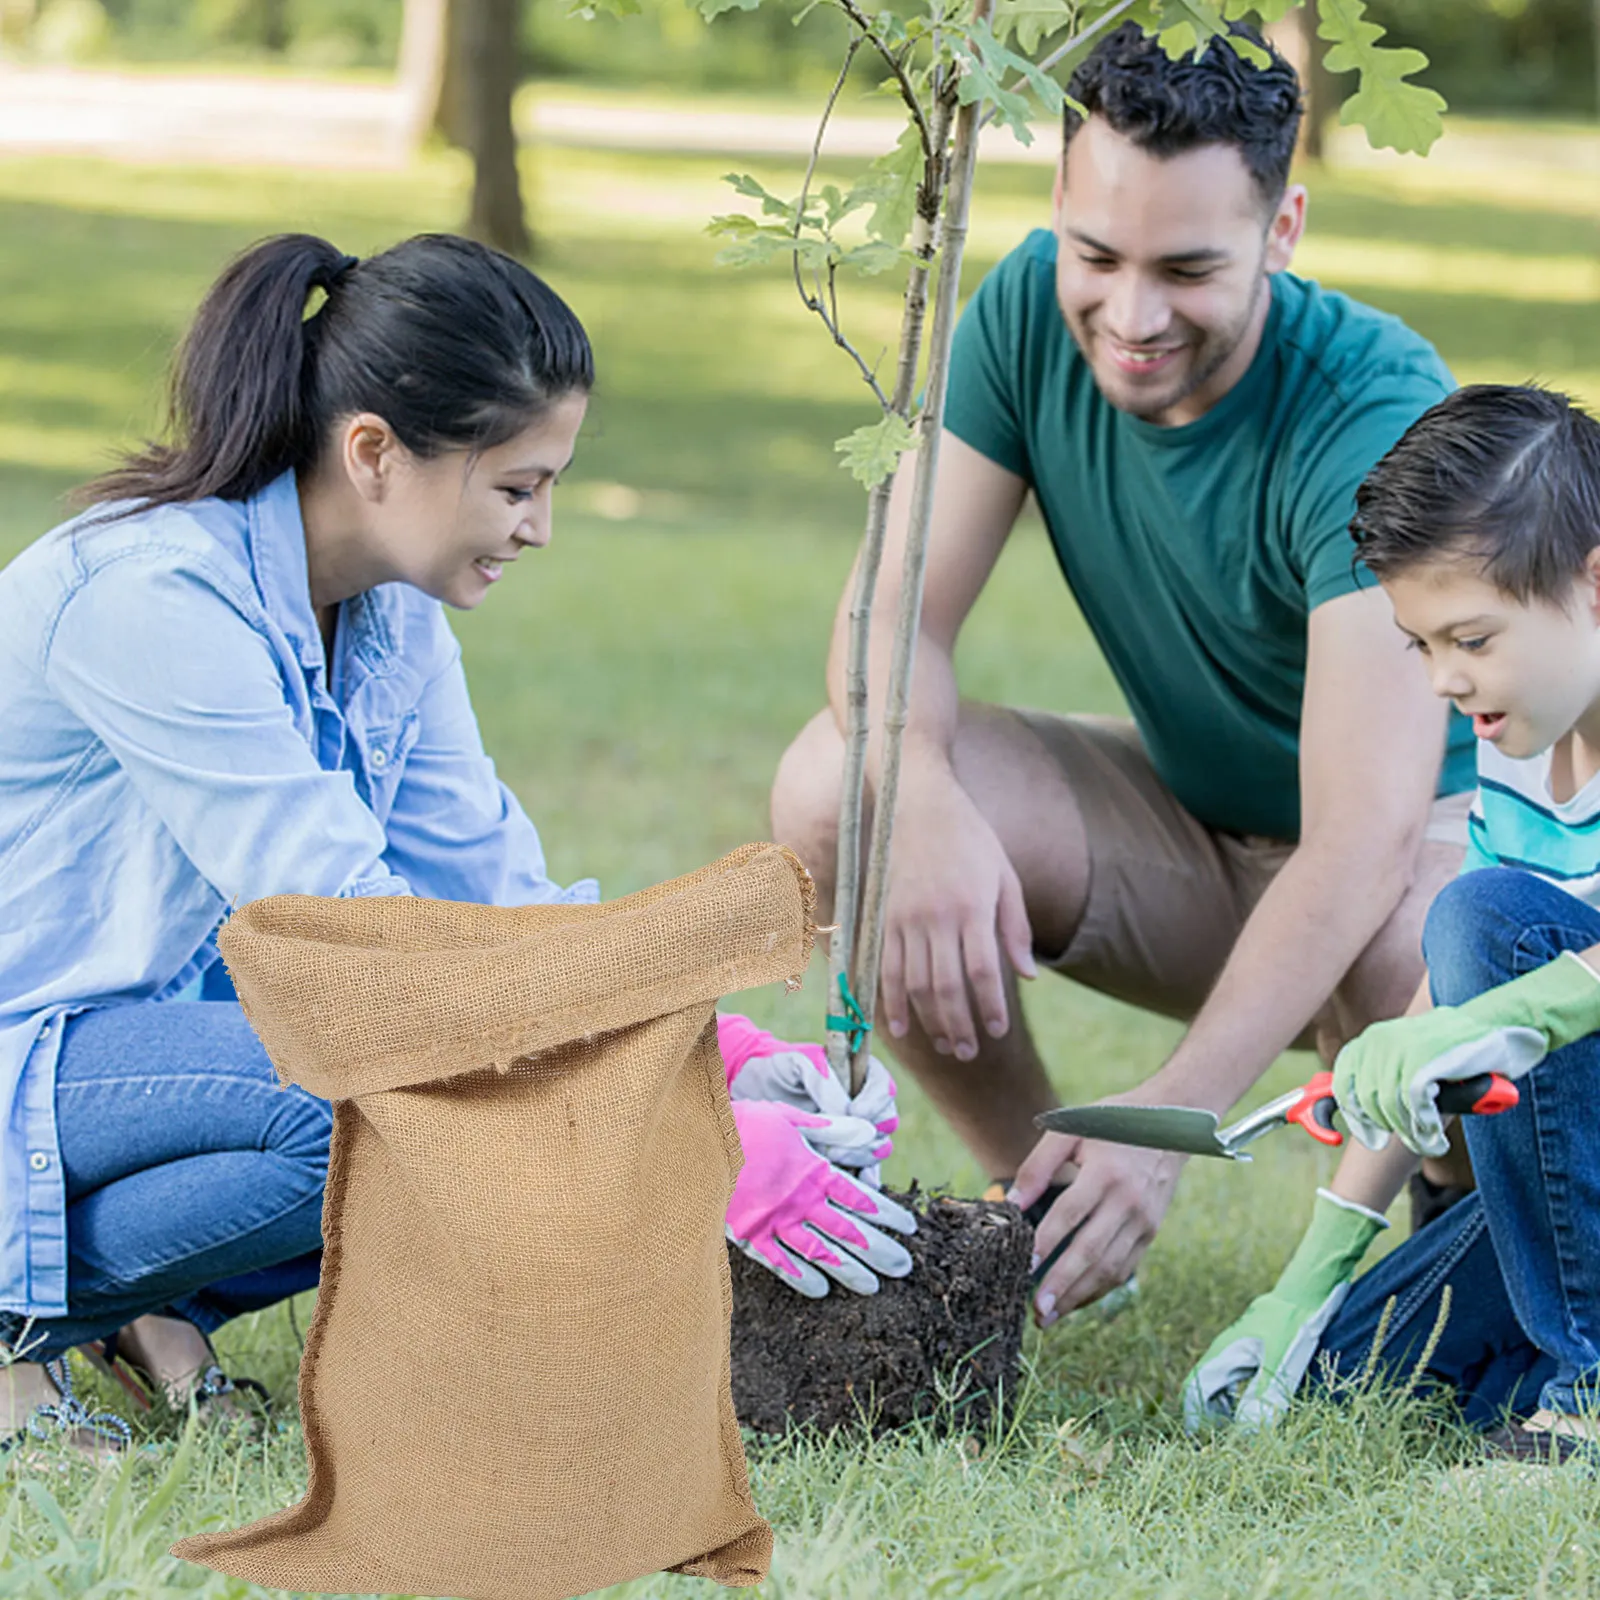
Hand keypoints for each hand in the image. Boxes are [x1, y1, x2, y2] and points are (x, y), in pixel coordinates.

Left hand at [717, 1013, 897, 1180]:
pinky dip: (863, 1178)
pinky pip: (864, 1170)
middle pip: (886, 1122)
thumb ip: (822, 1080)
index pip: (883, 1088)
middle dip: (867, 1134)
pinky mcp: (843, 1154)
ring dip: (861, 1156)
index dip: (875, 1102)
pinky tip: (853, 1184)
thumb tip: (845, 1110)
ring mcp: (854, 1131)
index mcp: (858, 1075)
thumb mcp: (796, 1064)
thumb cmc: (777, 1068)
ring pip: (878, 1148)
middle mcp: (863, 1103)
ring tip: (833, 1157)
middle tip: (840, 1141)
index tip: (854, 1110)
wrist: (752, 1089)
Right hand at [726, 1099, 917, 1297]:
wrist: (698, 1141)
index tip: (909, 1227)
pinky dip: (801, 1277)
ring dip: (849, 1270)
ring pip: (821, 1252)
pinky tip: (821, 1290)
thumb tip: (872, 1134)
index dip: (888, 1214)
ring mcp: (775, 1221)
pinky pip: (781, 1262)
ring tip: (873, 1287)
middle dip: (879, 1249)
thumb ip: (832, 1130)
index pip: (861, 1198)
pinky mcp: (750, 1235)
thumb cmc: (747, 1122)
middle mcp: (801, 1200)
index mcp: (813, 1170)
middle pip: (849, 1230)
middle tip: (904, 1267)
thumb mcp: (791, 1118)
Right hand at [880, 773, 1036, 1062]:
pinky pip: (885, 968)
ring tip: (945, 1044)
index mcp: (972, 906)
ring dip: (929, 1021)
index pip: (983, 970)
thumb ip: (1015, 928)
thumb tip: (1028, 976)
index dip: (989, 1006)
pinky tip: (901, 1028)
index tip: (996, 1030)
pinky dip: (891, 1002)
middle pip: (946, 986)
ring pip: (914, 983)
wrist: (917, 804)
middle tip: (969, 1052)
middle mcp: (936, 917)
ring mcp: (905, 918)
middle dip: (958, 1025)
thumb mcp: (1005, 876)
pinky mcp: (883, 918)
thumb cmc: (970, 839)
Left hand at [1011, 1101, 1183, 1321]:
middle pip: (1092, 1250)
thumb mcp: (1070, 1130)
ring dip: (1080, 1295)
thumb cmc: (1112, 1124)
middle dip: (1062, 1283)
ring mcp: (1144, 1220)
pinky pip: (1125, 1268)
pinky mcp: (1151, 1232)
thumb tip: (1011, 1203)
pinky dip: (1100, 1288)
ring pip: (1110, 1267)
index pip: (1071, 1214)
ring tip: (1050, 1315)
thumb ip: (1037, 1165)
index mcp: (1106, 1172)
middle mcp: (1128, 1200)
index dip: (1046, 1242)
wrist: (1170, 1125)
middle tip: (1037, 1309)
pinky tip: (1076, 1300)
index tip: (1024, 1267)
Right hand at [1182, 1188, 1387, 1431]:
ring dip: (1228, 1411)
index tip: (1209, 1443)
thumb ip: (1264, 1398)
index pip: (1194, 1390)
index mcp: (1224, 1354)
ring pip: (1222, 1387)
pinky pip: (1237, 1380)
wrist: (1311, 1290)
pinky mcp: (1254, 1349)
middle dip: (1213, 1420)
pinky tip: (1263, 1409)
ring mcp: (1238, 1349)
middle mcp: (1225, 1352)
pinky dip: (1242, 1399)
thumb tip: (1246, 1434)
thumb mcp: (1284, 1364)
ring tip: (1249, 1432)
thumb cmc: (1297, 1324)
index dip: (1196, 1420)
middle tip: (1235, 1443)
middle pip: (1205, 1392)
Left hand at [1332, 951, 1599, 1156]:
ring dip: (1410, 1134)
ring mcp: (1402, 1048)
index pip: (1344, 1082)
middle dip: (1387, 1128)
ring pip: (1390, 1108)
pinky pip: (1413, 1106)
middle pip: (1367, 1101)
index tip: (1369, 1137)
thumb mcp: (1414, 1059)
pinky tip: (1435, 1138)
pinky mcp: (1425, 1060)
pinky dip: (1423, 1128)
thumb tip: (1363, 1118)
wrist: (1502, 1025)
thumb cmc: (1458, 1049)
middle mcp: (1381, 1040)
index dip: (1353, 1115)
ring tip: (1429, 1143)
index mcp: (1373, 1039)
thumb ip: (1387, 1079)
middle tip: (1411, 1140)